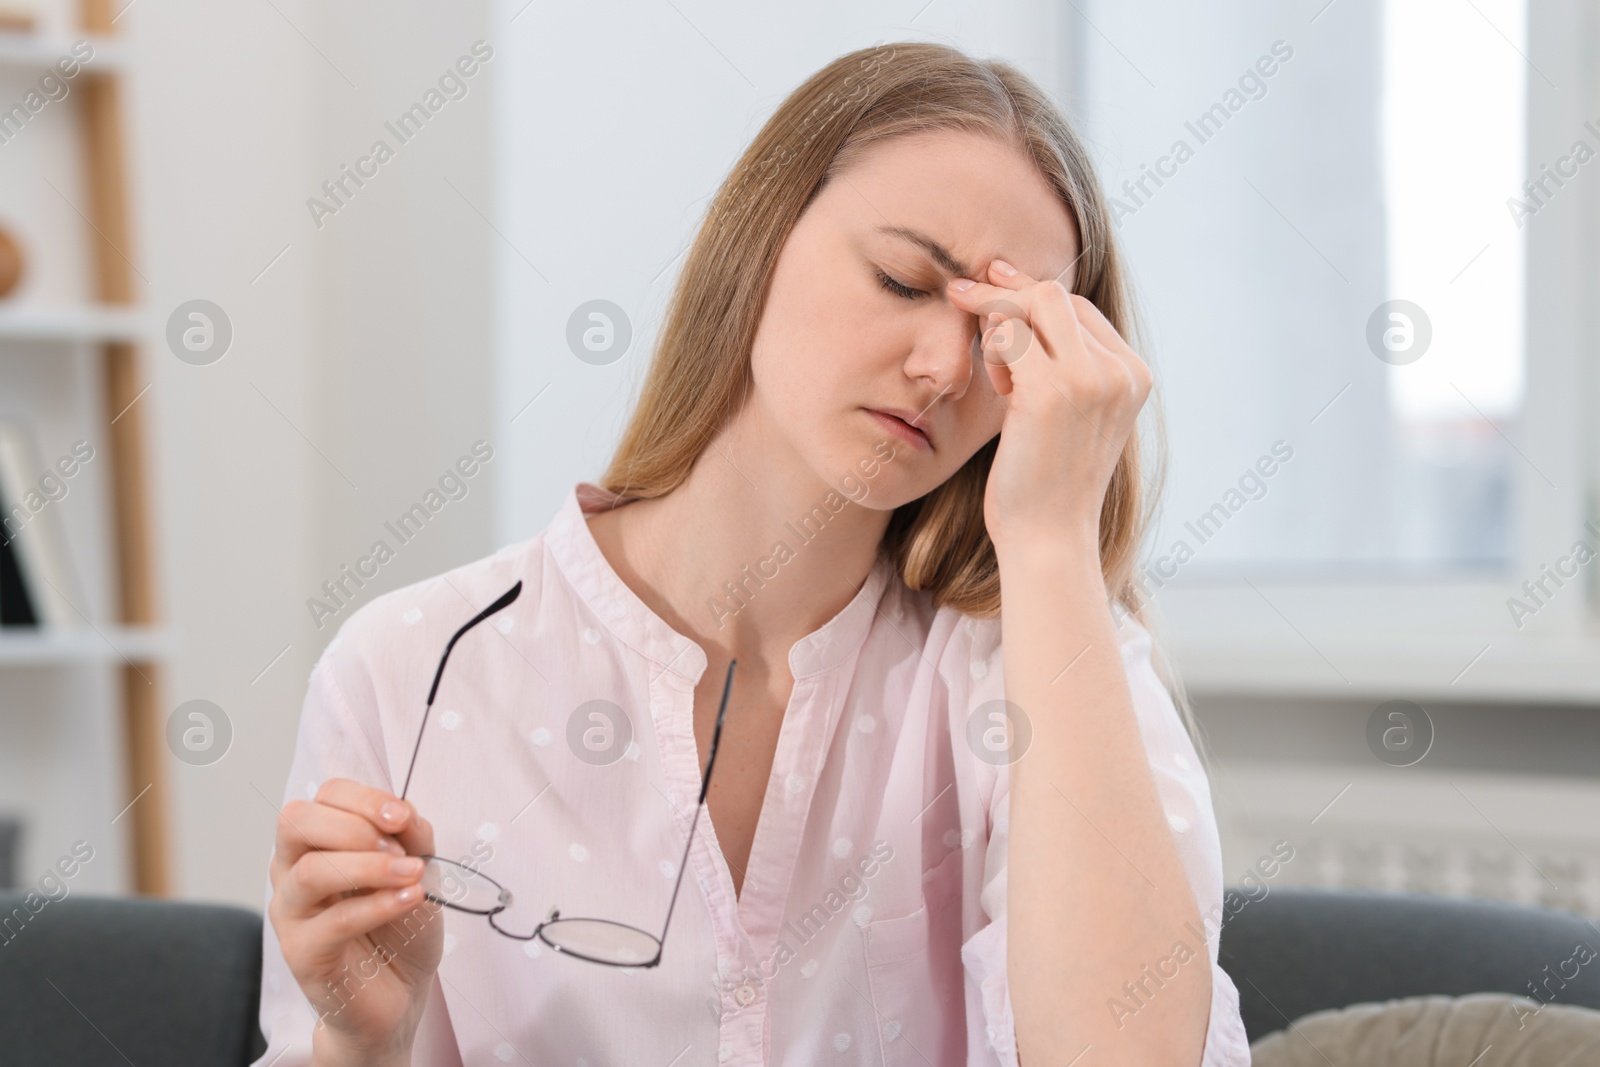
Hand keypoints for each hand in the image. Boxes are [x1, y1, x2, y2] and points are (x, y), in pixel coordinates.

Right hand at [267, 778, 443, 1065]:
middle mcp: (294, 870)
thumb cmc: (401, 926)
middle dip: (353, 825)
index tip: (403, 816)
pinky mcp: (302, 954)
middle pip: (296, 822)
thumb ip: (413, 837)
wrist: (400, 993)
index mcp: (319, 842)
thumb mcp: (419, 871)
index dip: (364, 797)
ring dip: (369, 866)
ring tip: (411, 874)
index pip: (325, 796)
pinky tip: (409, 901)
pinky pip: (332, 922)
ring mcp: (292, 913)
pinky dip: (376, 906)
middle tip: (399, 846)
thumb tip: (405, 813)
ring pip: (310, 871)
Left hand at [945, 259, 1151, 558]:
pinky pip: (1007, 334)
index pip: (1079, 309)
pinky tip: (996, 387)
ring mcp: (1088, 379)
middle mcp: (1119, 371)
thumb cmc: (1047, 483)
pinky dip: (991, 349)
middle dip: (1006, 295)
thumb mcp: (1070, 415)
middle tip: (965, 299)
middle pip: (1056, 296)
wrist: (1048, 539)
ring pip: (1031, 305)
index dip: (1032, 297)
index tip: (993, 287)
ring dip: (996, 325)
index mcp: (1133, 375)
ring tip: (996, 376)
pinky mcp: (1049, 391)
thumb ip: (1064, 366)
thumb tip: (1020, 305)